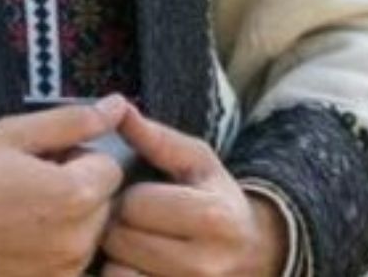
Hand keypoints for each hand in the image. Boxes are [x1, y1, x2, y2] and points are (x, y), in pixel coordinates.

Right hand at [0, 95, 127, 276]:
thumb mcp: (12, 135)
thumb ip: (70, 121)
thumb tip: (117, 105)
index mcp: (75, 194)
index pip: (110, 166)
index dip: (79, 156)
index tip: (47, 160)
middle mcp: (79, 240)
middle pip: (104, 203)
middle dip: (79, 188)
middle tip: (32, 185)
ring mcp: (66, 272)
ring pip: (89, 235)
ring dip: (69, 221)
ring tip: (24, 213)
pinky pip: (72, 265)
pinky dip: (55, 251)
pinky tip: (22, 242)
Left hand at [101, 103, 288, 276]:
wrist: (251, 255)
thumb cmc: (214, 198)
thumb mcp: (196, 160)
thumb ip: (156, 137)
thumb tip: (118, 107)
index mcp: (215, 218)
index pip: (136, 205)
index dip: (127, 194)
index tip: (137, 194)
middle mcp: (207, 266)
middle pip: (123, 241)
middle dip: (116, 225)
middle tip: (128, 221)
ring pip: (118, 274)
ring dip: (115, 258)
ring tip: (129, 246)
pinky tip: (133, 267)